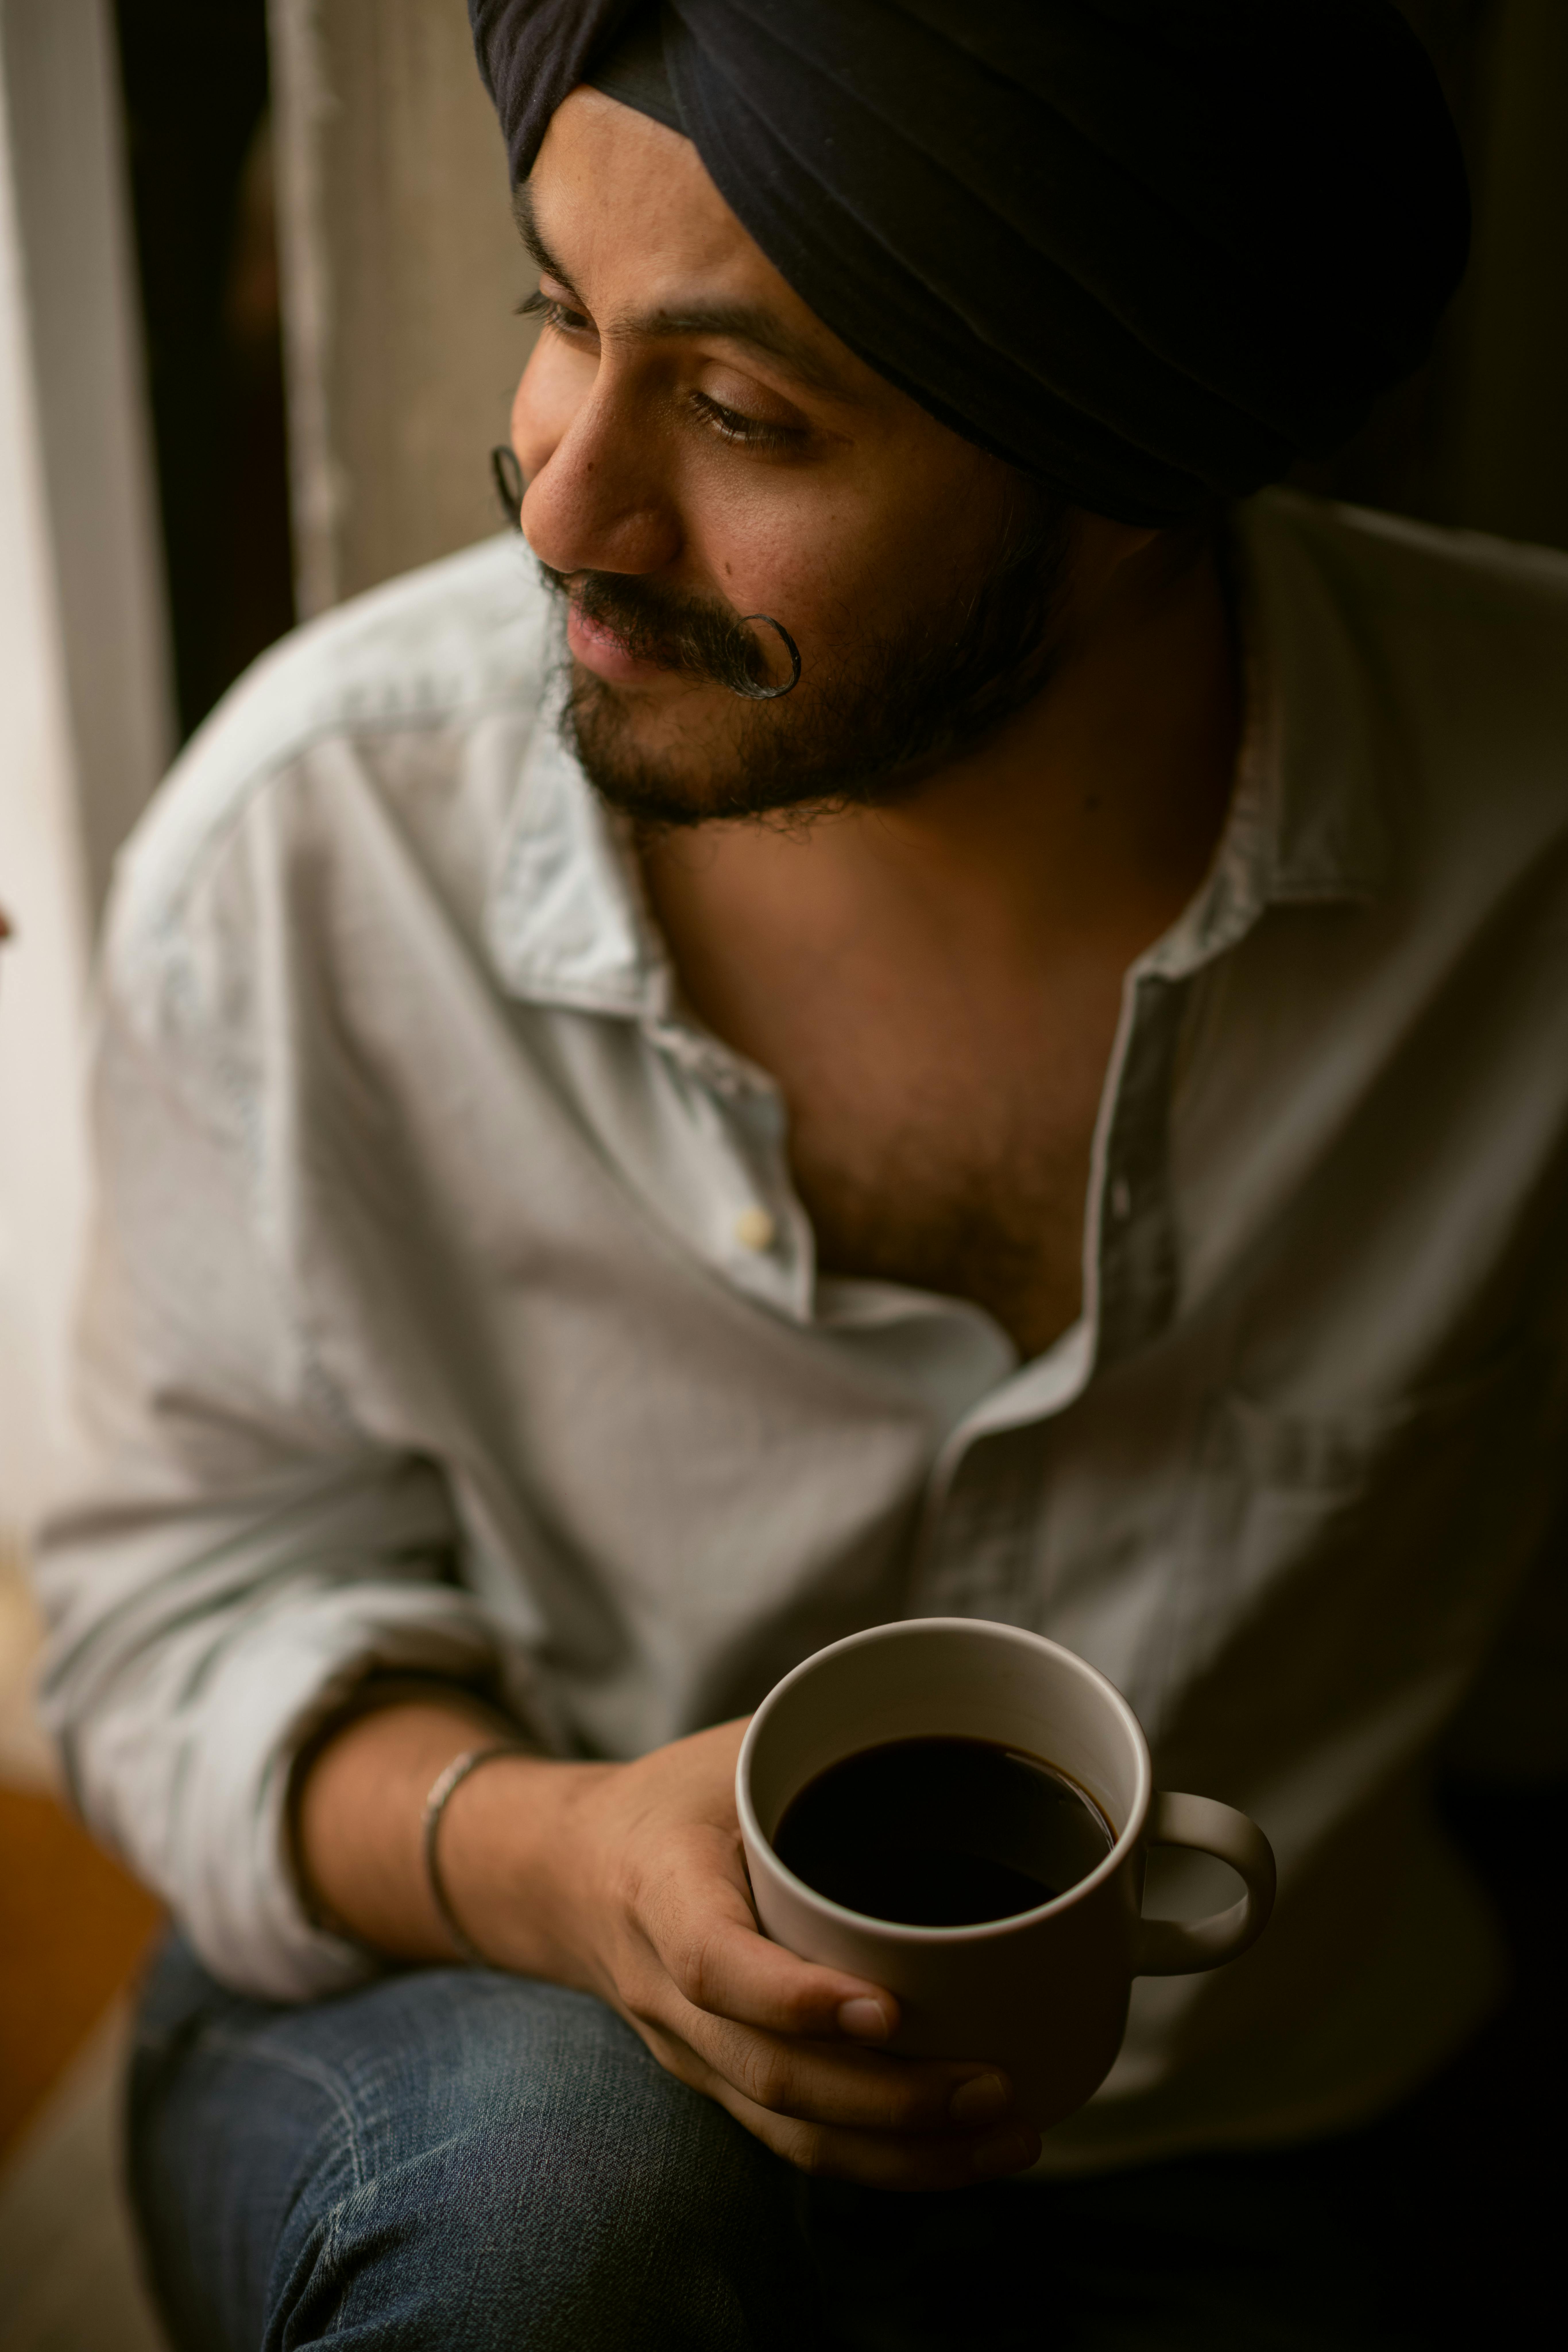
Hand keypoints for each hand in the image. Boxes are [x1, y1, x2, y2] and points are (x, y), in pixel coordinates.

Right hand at [444, 1718, 1042, 2189]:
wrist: (567, 1873)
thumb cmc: (674, 1799)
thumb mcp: (733, 1752)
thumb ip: (823, 1745)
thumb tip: (951, 1719)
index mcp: (660, 1888)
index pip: (713, 1964)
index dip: (795, 1999)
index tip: (886, 2010)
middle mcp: (665, 1989)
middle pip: (768, 2072)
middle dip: (889, 2100)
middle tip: (995, 2088)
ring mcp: (689, 2051)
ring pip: (787, 2129)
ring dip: (902, 2152)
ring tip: (1005, 2137)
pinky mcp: (718, 2082)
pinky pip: (792, 2141)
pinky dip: (879, 2161)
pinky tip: (960, 2153)